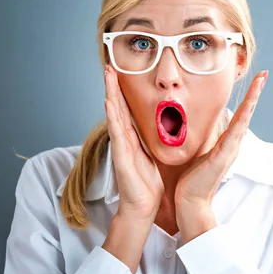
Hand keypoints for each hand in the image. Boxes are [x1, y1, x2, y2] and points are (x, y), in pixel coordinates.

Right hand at [104, 64, 163, 221]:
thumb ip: (154, 141)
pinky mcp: (120, 157)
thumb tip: (165, 127)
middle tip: (108, 65)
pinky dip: (112, 117)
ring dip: (110, 94)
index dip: (123, 92)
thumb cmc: (148, 184)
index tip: (121, 73)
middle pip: (117, 107)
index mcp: (133, 139)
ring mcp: (120, 147)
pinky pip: (116, 133)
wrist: (142, 207)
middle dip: (113, 86)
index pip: (126, 110)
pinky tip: (108, 103)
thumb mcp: (154, 156)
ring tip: (107, 75)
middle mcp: (124, 140)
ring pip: (114, 115)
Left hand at [174, 70, 268, 210]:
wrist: (191, 201)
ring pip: (245, 118)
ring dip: (253, 98)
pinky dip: (244, 116)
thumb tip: (200, 124)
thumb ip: (205, 139)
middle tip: (264, 74)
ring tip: (261, 81)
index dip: (247, 98)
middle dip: (255, 92)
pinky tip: (249, 104)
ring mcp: (231, 149)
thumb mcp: (199, 152)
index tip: (254, 81)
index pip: (240, 115)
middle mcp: (233, 144)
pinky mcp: (224, 154)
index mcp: (227, 143)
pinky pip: (236, 131)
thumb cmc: (192, 179)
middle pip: (247, 113)